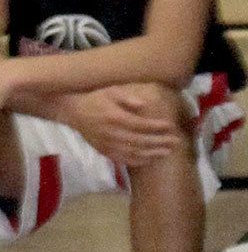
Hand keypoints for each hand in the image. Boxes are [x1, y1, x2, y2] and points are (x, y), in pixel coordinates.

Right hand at [56, 84, 186, 166]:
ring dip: (151, 153)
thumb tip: (144, 105)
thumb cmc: (97, 98)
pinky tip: (149, 160)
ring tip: (167, 152)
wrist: (75, 113)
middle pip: (139, 141)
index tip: (171, 126)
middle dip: (159, 142)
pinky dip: (137, 160)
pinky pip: (122, 159)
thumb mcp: (113, 91)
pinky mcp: (104, 151)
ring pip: (132, 152)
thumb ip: (128, 97)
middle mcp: (111, 134)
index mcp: (115, 118)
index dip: (156, 127)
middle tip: (176, 142)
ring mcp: (107, 145)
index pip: (140, 124)